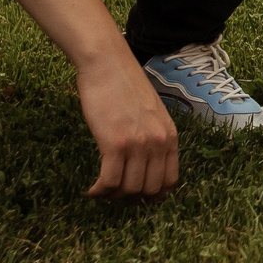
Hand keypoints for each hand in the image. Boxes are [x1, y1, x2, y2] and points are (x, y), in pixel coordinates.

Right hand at [79, 50, 180, 199]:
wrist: (107, 63)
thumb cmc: (124, 85)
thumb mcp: (150, 113)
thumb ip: (153, 137)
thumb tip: (145, 165)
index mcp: (170, 136)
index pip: (170, 181)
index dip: (154, 195)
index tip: (138, 197)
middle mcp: (158, 142)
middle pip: (149, 190)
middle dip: (131, 198)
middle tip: (115, 193)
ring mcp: (138, 144)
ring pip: (129, 189)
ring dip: (113, 195)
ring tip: (102, 190)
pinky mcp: (115, 144)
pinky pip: (110, 181)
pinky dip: (100, 191)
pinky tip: (93, 190)